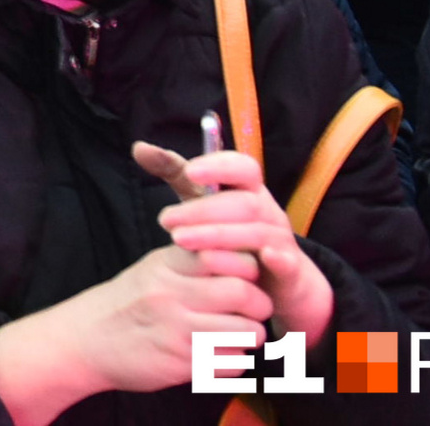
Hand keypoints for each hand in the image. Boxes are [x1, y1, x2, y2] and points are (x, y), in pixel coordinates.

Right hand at [0, 246, 269, 425]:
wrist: (85, 340)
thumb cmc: (129, 302)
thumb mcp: (153, 269)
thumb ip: (193, 262)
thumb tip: (246, 257)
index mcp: (167, 265)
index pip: (226, 254)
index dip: (248, 267)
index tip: (245, 277)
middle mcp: (172, 294)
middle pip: (245, 294)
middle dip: (258, 306)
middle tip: (250, 311)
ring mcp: (178, 331)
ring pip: (247, 332)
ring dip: (250, 337)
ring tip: (235, 335)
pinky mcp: (182, 364)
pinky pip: (233, 364)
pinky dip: (233, 361)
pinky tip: (217, 355)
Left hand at [154, 149, 335, 345]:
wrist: (277, 282)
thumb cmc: (233, 235)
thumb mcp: (203, 201)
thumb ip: (175, 173)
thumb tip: (139, 147)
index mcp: (250, 191)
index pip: (243, 167)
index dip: (219, 166)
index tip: (190, 171)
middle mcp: (269, 212)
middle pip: (243, 203)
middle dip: (202, 210)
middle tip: (165, 220)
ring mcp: (282, 241)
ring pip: (257, 232)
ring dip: (219, 236)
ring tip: (179, 241)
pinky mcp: (291, 272)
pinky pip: (287, 263)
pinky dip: (277, 259)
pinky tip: (262, 259)